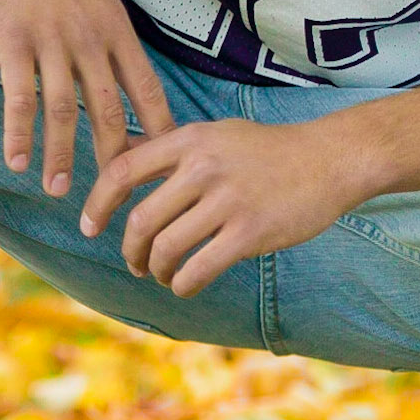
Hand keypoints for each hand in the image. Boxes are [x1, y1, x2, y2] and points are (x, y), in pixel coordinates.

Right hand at [0, 0, 172, 193]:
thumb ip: (108, 32)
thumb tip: (122, 71)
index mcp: (115, 27)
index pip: (146, 89)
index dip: (157, 131)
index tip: (166, 166)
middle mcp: (89, 38)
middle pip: (109, 110)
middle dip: (114, 159)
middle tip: (115, 199)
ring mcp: (51, 40)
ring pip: (63, 111)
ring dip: (62, 156)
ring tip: (61, 191)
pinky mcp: (12, 40)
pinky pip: (20, 97)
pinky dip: (19, 134)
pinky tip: (16, 161)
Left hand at [79, 117, 366, 297]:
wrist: (330, 159)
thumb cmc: (269, 150)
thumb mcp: (217, 134)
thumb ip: (173, 150)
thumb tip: (122, 159)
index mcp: (190, 139)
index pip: (123, 170)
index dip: (98, 203)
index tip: (89, 227)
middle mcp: (203, 166)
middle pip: (141, 220)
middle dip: (130, 251)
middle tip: (134, 264)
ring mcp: (227, 200)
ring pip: (166, 248)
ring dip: (156, 270)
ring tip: (162, 275)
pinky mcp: (250, 231)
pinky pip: (199, 269)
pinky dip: (184, 284)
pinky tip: (186, 285)